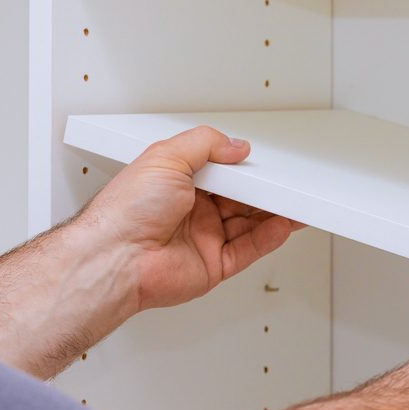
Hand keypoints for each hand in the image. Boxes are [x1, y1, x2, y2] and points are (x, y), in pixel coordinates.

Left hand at [80, 126, 297, 311]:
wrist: (114, 257)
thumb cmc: (125, 210)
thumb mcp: (166, 156)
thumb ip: (205, 144)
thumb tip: (235, 146)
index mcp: (179, 183)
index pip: (223, 172)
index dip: (245, 169)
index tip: (265, 164)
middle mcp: (193, 211)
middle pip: (241, 199)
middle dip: (265, 192)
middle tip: (287, 185)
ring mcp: (204, 239)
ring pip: (249, 225)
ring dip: (273, 214)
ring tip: (295, 204)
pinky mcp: (212, 265)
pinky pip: (247, 250)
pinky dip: (267, 239)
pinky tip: (280, 226)